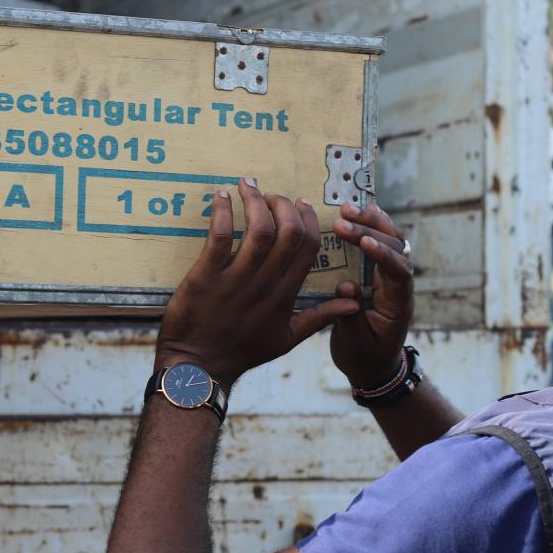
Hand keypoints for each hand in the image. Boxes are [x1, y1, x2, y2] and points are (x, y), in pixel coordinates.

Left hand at [156, 178, 359, 387]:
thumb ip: (319, 317)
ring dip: (255, 201)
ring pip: (258, 230)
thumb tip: (353, 304)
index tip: (301, 203)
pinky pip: (219, 237)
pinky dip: (222, 213)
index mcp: (286, 295)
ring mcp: (235, 280)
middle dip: (283, 204)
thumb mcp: (287, 339)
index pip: (308, 247)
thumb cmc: (242, 353)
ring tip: (247, 185)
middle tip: (270, 194)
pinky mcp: (206, 277)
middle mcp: (265, 284)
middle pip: (288, 232)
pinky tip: (221, 198)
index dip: (309, 219)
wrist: (199, 367)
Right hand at [328, 201, 413, 388]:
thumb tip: (345, 286)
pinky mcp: (377, 272)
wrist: (373, 366)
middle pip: (397, 248)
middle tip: (342, 218)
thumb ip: (350, 317)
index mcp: (398, 303)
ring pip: (390, 240)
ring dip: (370, 222)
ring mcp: (390, 276)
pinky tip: (357, 210)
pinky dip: (370, 226)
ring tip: (346, 209)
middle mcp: (398, 284)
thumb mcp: (355, 344)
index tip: (363, 242)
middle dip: (371, 230)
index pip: (399, 272)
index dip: (384, 254)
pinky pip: (378, 243)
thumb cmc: (365, 357)